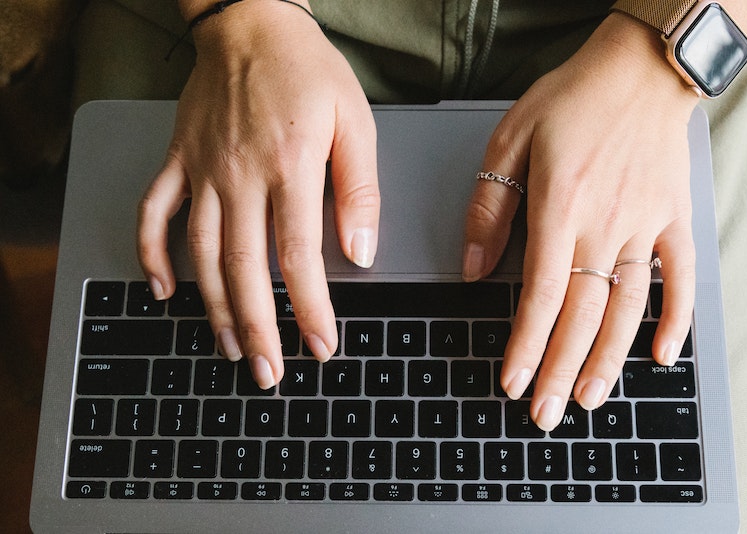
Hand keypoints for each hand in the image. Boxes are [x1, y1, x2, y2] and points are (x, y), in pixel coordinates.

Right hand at [137, 1, 379, 388]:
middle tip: (270, 372)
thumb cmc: (307, 70)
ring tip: (232, 347)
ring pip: (202, 253)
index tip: (320, 346)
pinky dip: (152, 255)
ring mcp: (202, 170)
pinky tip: (164, 290)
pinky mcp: (178, 161)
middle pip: (246, 268)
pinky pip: (155, 213)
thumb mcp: (355, 122)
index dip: (310, 309)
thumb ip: (360, 190)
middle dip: (258, 327)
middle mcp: (240, 175)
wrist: (251, 22)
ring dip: (215, 308)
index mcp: (290, 166)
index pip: (300, 257)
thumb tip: (362, 251)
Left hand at [462, 13, 698, 430]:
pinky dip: (675, 319)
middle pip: (580, 315)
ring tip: (587, 399)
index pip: (539, 296)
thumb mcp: (510, 141)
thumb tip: (472, 269)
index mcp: (559, 209)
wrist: (639, 70)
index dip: (523, 345)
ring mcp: (644, 227)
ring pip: (626, 309)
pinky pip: (680, 278)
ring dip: (607, 359)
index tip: (511, 382)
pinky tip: (663, 356)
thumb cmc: (572, 99)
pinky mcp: (673, 221)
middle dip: (557, 369)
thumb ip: (489, 208)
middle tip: (543, 414)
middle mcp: (603, 226)